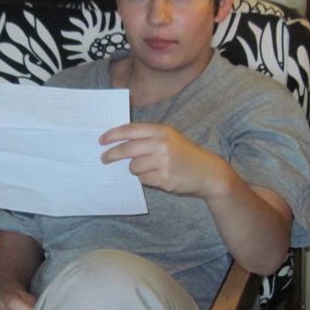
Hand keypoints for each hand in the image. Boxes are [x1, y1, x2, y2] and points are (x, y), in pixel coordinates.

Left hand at [100, 122, 226, 197]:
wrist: (207, 172)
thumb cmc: (184, 153)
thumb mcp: (169, 138)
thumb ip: (147, 137)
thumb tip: (118, 141)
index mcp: (161, 131)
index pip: (130, 130)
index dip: (113, 135)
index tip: (101, 140)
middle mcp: (161, 144)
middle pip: (127, 150)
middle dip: (112, 155)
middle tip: (104, 159)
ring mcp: (163, 162)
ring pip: (134, 167)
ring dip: (135, 169)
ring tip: (149, 168)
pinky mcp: (164, 178)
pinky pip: (143, 179)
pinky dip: (146, 178)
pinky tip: (159, 176)